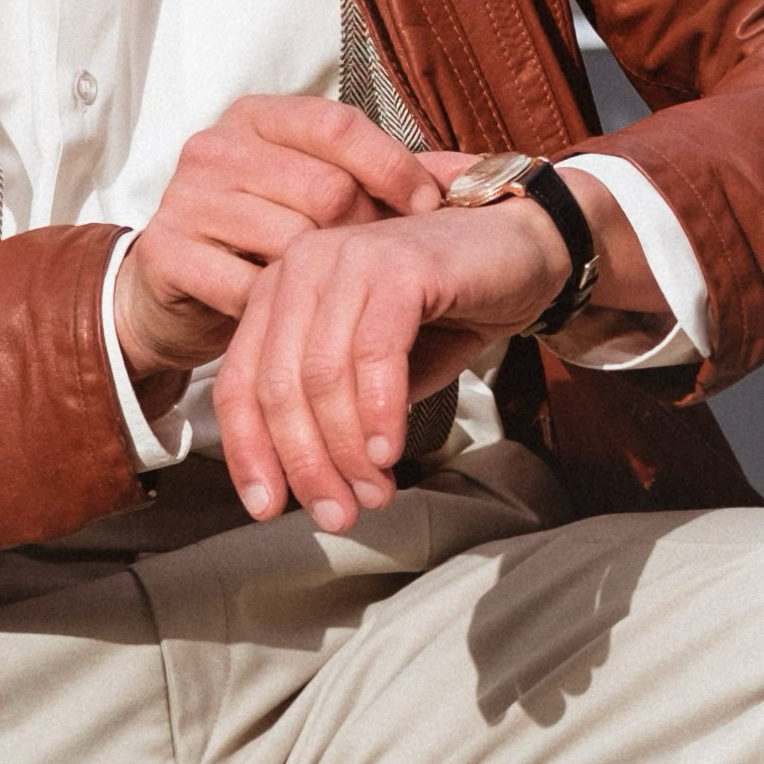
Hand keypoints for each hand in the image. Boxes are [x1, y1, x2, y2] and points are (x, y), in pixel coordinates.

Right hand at [111, 97, 448, 389]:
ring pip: (293, 242)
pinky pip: (250, 289)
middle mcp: (216, 145)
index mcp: (259, 117)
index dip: (393, 168)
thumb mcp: (325, 192)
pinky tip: (292, 315)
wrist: (177, 293)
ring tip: (337, 294)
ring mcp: (186, 197)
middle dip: (365, 235)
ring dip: (326, 280)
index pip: (338, 125)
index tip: (428, 210)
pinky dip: (282, 311)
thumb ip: (394, 177)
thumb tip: (486, 170)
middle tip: (379, 267)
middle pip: (325, 188)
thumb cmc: (267, 238)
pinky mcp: (166, 253)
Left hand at [214, 169, 572, 530]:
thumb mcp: (373, 369)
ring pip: (322, 375)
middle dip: (305, 464)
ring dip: (345, 449)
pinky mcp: (400, 263)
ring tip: (373, 492)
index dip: (249, 452)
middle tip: (336, 513)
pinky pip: (375, 351)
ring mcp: (349, 258)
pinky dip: (378, 411)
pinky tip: (388, 449)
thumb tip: (309, 482)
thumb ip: (334, 411)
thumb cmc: (446, 309)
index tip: (267, 506)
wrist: (523, 250)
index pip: (240, 382)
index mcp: (282, 290)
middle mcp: (303, 266)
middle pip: (278, 386)